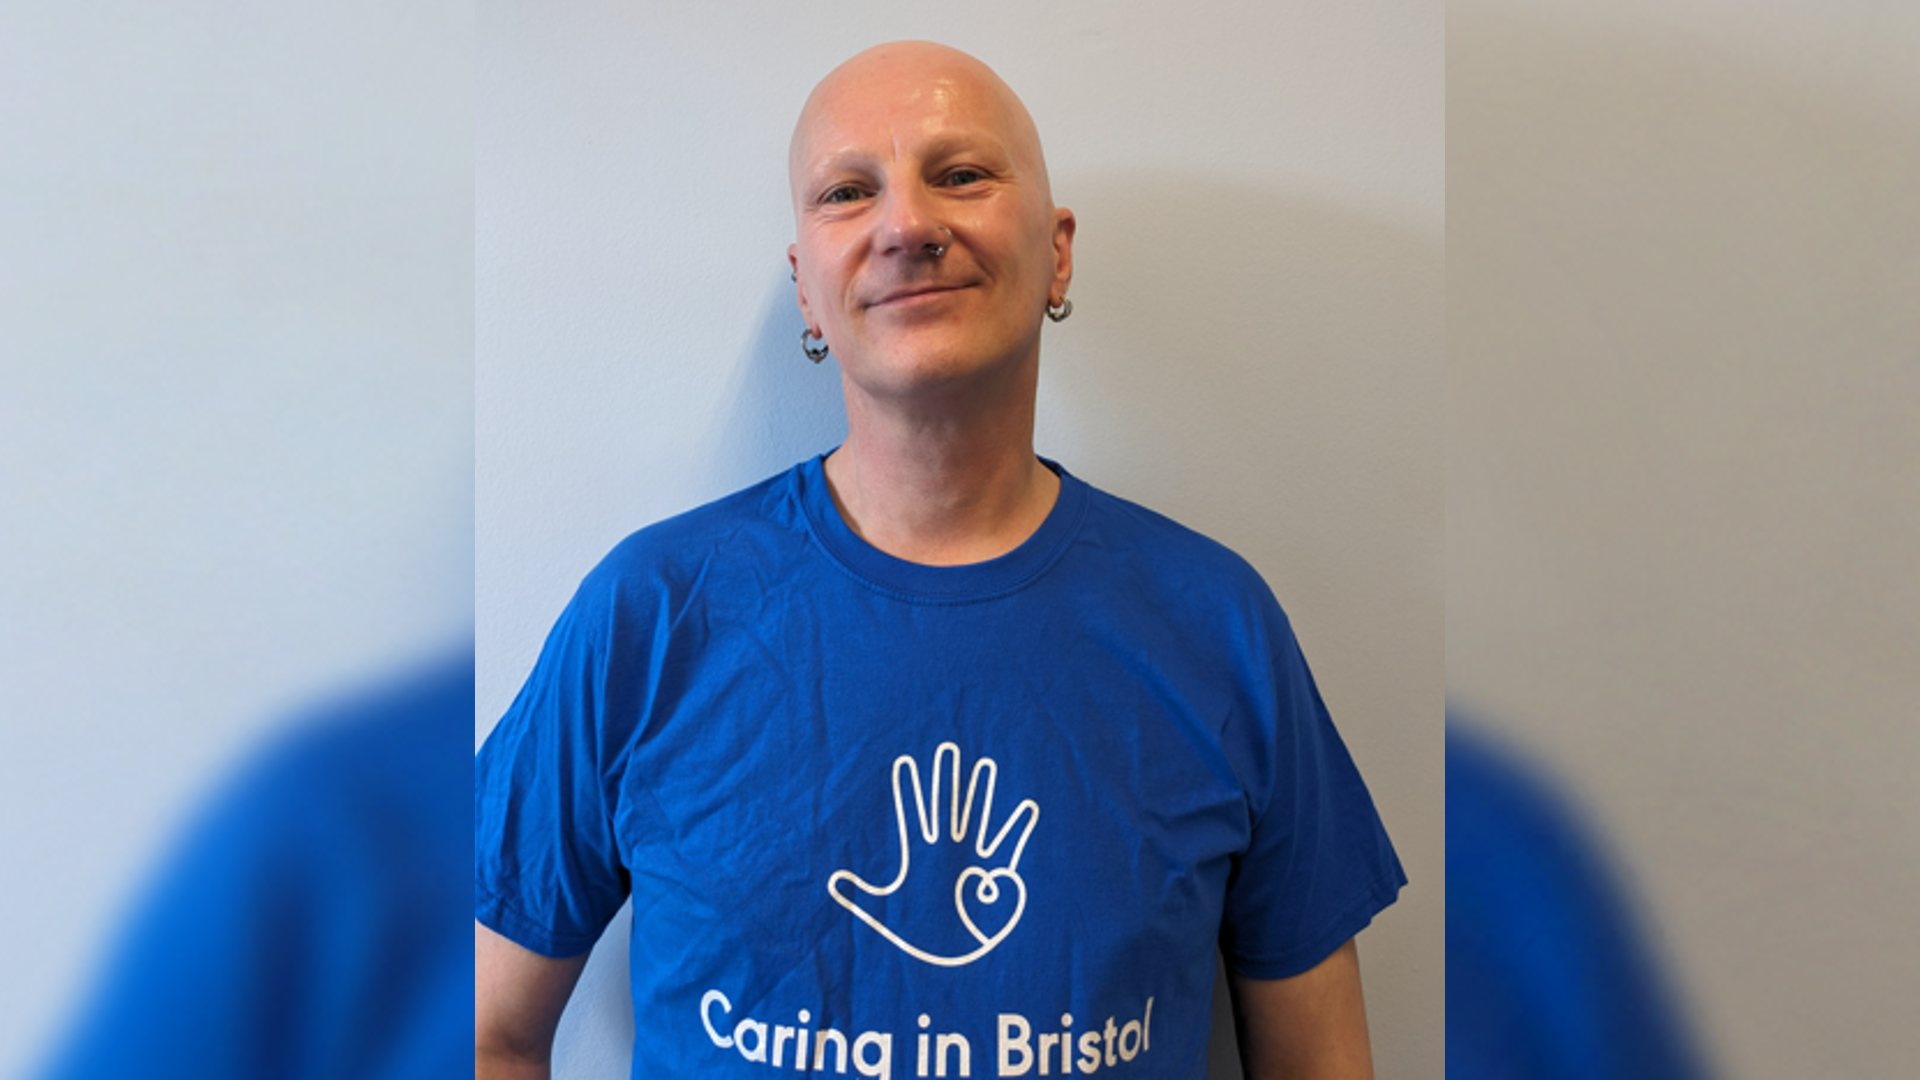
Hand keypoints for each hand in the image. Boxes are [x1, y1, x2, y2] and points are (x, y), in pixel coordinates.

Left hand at [828, 742, 1039, 966]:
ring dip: (982, 795)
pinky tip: (1028, 807)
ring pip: (977, 819)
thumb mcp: (883, 914)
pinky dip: (1017, 829)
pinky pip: (1009, 848)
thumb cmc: (921, 936)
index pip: (913, 817)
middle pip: (947, 808)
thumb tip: (832, 879)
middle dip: (947, 779)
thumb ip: (860, 894)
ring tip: (987, 767)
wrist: (954, 961)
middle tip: (947, 747)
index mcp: (921, 859)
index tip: (904, 762)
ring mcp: (973, 861)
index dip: (908, 790)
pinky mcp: (996, 875)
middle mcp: (948, 853)